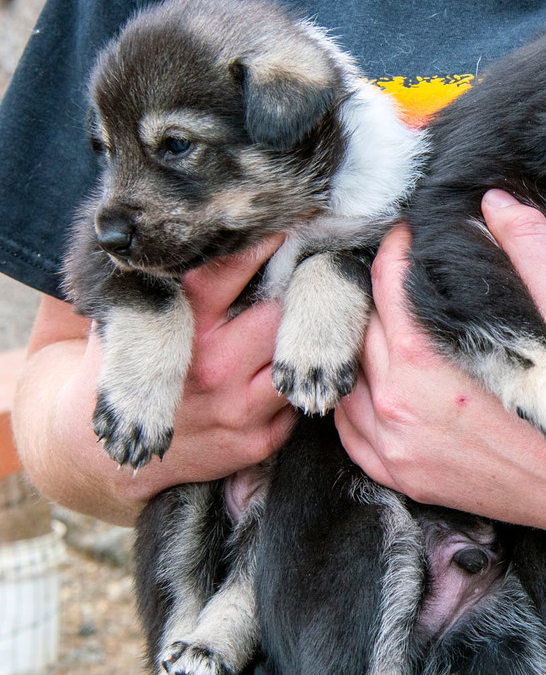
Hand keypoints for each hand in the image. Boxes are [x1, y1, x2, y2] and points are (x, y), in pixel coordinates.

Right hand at [25, 235, 296, 522]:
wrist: (102, 452)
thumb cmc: (129, 364)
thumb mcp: (129, 315)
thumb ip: (162, 278)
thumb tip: (195, 223)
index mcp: (180, 327)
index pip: (226, 273)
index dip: (259, 246)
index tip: (284, 225)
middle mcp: (212, 366)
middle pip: (279, 313)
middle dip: (296, 291)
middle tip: (314, 271)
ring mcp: (237, 408)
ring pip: (297, 359)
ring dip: (306, 340)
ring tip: (314, 320)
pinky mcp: (256, 440)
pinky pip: (296, 401)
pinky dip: (296, 383)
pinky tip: (294, 370)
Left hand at [336, 190, 545, 540]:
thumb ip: (529, 252)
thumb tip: (494, 201)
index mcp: (425, 364)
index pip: (386, 284)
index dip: (397, 249)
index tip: (411, 234)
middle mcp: (397, 408)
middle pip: (363, 327)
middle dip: (382, 294)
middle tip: (408, 275)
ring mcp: (394, 449)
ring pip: (348, 377)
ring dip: (366, 345)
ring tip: (399, 325)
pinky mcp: (402, 478)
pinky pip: (349, 430)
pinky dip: (358, 398)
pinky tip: (386, 380)